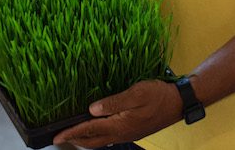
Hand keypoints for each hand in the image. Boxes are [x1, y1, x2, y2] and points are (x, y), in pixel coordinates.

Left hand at [52, 79, 182, 147]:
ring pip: (101, 141)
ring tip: (74, 132)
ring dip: (85, 139)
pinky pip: (109, 138)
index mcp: (119, 125)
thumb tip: (92, 109)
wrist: (178, 103)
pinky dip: (97, 135)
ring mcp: (127, 134)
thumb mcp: (135, 93)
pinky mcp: (132, 131)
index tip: (56, 137)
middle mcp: (121, 134)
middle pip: (92, 141)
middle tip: (60, 136)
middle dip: (75, 140)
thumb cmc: (158, 95)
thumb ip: (113, 102)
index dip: (71, 133)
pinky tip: (97, 127)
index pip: (89, 130)